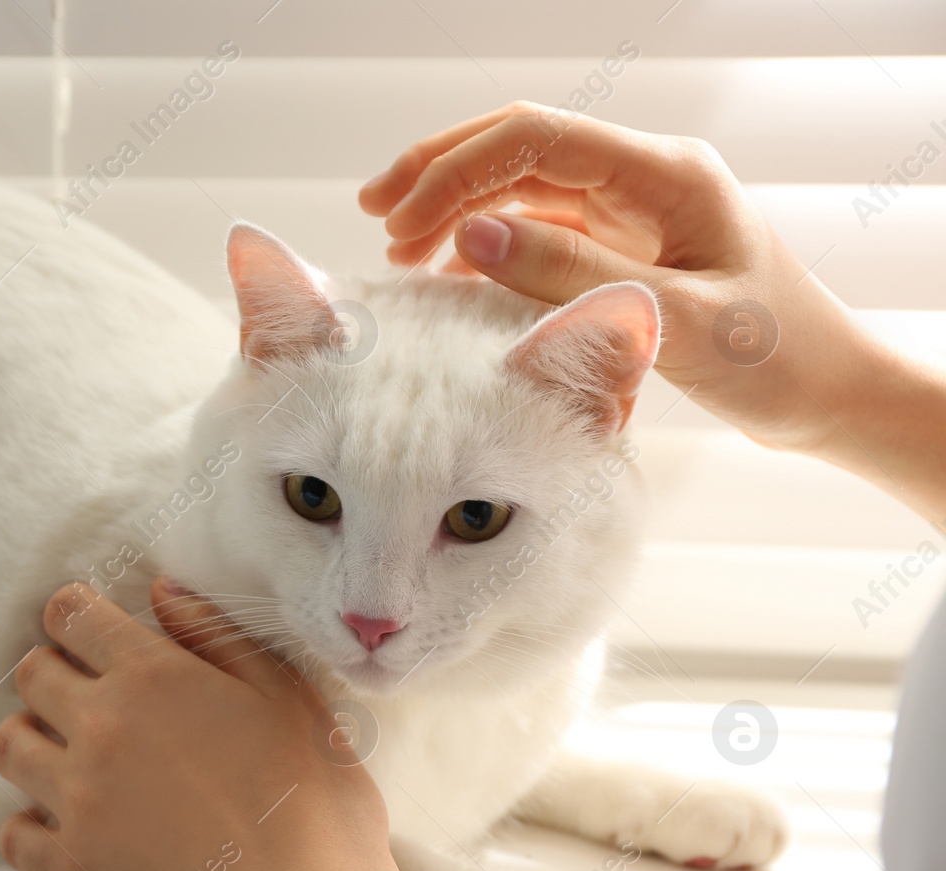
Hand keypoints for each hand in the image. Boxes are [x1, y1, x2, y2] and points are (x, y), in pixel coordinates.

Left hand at [0, 577, 432, 870]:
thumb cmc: (315, 808)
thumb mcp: (287, 699)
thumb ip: (220, 636)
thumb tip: (163, 591)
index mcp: (153, 675)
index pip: (71, 614)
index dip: (77, 614)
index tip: (91, 631)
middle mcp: (100, 728)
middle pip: (31, 675)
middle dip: (54, 673)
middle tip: (89, 696)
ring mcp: (78, 800)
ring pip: (9, 747)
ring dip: (33, 741)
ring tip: (71, 758)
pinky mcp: (70, 868)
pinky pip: (13, 833)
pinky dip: (31, 824)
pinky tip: (67, 826)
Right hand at [360, 102, 945, 518]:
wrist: (831, 395)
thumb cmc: (776, 359)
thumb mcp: (673, 319)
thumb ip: (572, 276)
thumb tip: (471, 239)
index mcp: (664, 174)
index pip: (535, 140)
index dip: (456, 171)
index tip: (399, 220)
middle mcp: (643, 178)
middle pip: (520, 145)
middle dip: (441, 172)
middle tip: (375, 214)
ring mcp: (632, 211)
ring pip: (523, 186)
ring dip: (458, 209)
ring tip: (401, 252)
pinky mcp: (624, 248)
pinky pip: (541, 229)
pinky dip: (488, 246)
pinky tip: (452, 279)